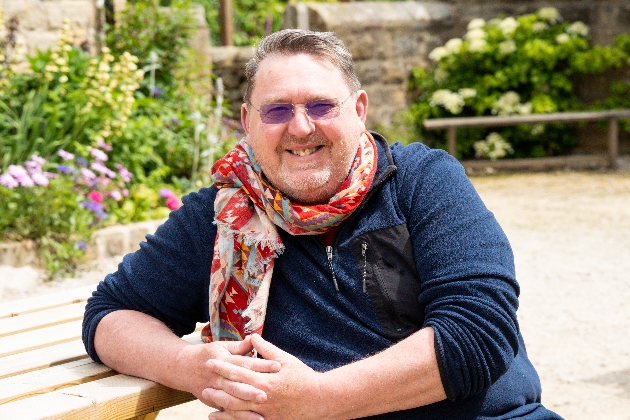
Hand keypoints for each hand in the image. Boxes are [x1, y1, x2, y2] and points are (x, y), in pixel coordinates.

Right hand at [182, 335, 280, 410]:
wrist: (183, 368)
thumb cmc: (208, 354)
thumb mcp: (222, 346)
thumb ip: (239, 346)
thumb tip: (255, 337)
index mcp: (223, 360)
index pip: (244, 362)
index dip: (261, 364)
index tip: (277, 366)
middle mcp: (218, 376)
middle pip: (236, 383)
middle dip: (251, 389)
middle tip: (268, 393)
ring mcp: (213, 390)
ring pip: (230, 400)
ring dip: (245, 407)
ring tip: (261, 411)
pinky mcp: (212, 401)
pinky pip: (226, 411)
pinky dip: (238, 416)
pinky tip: (253, 419)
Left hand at [205, 334, 328, 419]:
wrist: (319, 399)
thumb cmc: (303, 377)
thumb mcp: (286, 359)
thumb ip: (266, 349)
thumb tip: (252, 336)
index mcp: (266, 379)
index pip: (239, 371)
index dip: (223, 366)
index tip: (210, 361)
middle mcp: (263, 397)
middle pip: (234, 392)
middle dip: (217, 387)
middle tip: (202, 384)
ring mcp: (265, 412)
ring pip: (237, 409)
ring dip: (220, 405)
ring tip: (207, 400)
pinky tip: (221, 417)